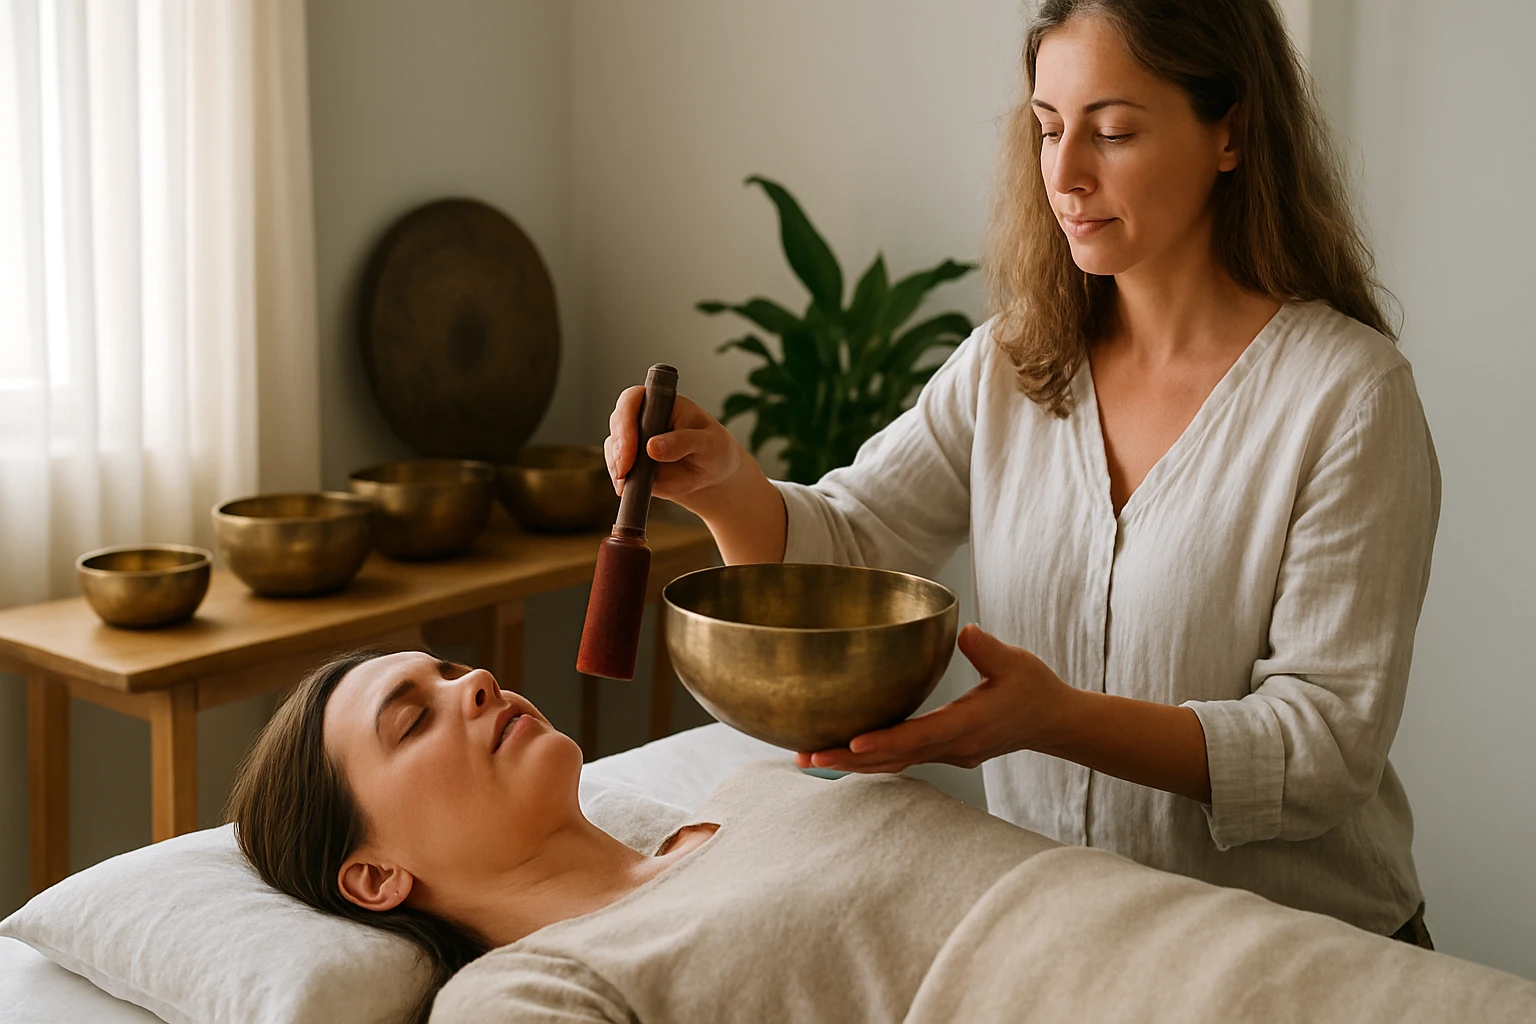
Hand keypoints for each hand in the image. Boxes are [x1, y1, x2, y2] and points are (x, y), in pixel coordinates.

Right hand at [603, 387, 747, 506]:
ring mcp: (635, 439)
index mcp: (663, 402)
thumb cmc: (715, 450)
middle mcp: (644, 417)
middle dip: (619, 446)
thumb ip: (684, 442)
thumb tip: (653, 447)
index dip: (626, 418)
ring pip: (614, 445)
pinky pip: (616, 467)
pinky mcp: (631, 461)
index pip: (634, 398)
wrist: (712, 477)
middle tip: (625, 469)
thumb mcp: (709, 444)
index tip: (631, 445)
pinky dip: (618, 478)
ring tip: (626, 481)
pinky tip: (625, 488)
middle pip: (618, 421)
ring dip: (616, 464)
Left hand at [795, 624, 1078, 773]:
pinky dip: (871, 758)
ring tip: (809, 757)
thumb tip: (965, 631)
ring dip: (852, 763)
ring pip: (893, 764)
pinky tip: (842, 752)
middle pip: (894, 758)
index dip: (884, 741)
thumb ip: (988, 649)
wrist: (1053, 722)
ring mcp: (948, 753)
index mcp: (968, 725)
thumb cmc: (1035, 689)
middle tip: (806, 755)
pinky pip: (901, 759)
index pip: (919, 737)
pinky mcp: (944, 752)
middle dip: (849, 758)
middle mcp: (953, 746)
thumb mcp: (1016, 663)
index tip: (852, 743)